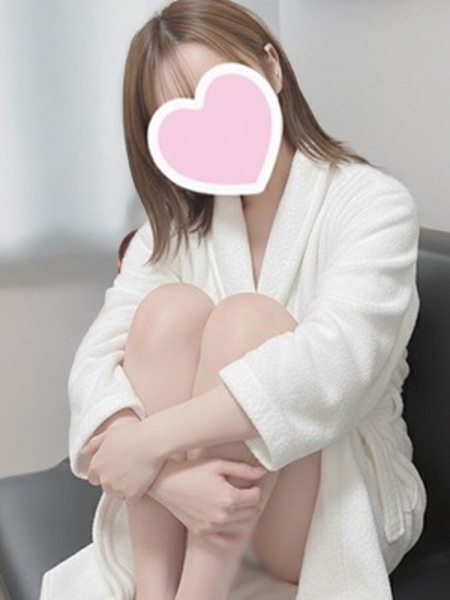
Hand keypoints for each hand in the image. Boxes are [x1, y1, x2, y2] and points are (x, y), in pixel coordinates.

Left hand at [82, 418, 164, 504]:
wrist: (152, 441)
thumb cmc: (133, 434)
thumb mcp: (110, 433)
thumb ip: (94, 444)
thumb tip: (84, 451)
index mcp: (96, 466)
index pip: (94, 478)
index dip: (105, 472)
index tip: (114, 467)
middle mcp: (104, 480)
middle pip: (107, 487)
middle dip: (115, 480)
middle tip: (128, 468)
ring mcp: (118, 489)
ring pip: (119, 494)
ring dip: (125, 488)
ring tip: (136, 472)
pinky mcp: (131, 495)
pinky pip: (131, 499)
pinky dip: (136, 493)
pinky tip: (142, 480)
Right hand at [151, 456, 266, 546]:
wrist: (165, 482)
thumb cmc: (193, 469)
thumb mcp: (219, 464)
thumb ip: (244, 470)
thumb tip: (263, 472)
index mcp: (229, 498)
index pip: (256, 498)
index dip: (256, 488)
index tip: (250, 482)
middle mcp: (223, 516)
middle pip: (251, 513)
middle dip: (252, 501)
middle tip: (245, 490)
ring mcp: (212, 527)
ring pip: (242, 526)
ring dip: (244, 514)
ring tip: (236, 501)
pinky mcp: (202, 532)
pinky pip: (225, 540)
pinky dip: (232, 533)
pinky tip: (230, 520)